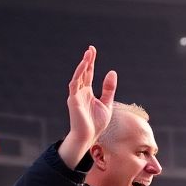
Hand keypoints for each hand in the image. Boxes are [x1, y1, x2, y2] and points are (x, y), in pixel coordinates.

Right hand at [59, 45, 117, 168]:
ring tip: (88, 54)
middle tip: (91, 48)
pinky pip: (75, 84)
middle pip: (83, 72)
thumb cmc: (96, 124)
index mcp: (88, 93)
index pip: (88, 74)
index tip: (92, 51)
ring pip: (78, 76)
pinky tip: (84, 65)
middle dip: (87, 60)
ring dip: (83, 65)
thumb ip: (108, 89)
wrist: (89, 137)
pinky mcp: (73, 100)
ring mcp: (76, 95)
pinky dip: (79, 74)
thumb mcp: (107, 104)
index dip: (91, 62)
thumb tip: (112, 72)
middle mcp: (80, 92)